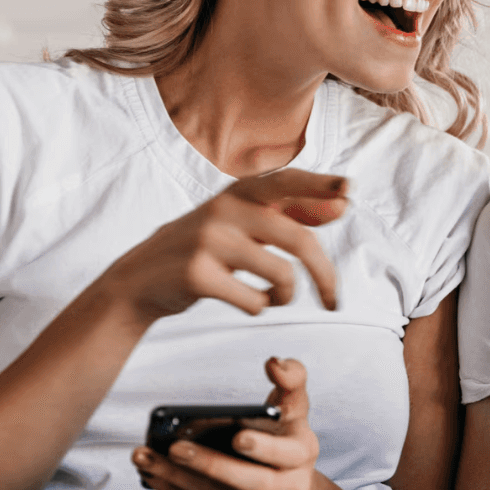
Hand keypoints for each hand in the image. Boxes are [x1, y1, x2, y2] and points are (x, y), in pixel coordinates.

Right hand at [106, 168, 347, 320]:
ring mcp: (209, 240)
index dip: (321, 185)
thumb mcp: (243, 223)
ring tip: (274, 298)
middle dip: (325, 276)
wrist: (140, 279)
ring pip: (282, 275)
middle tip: (335, 302)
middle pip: (298, 240)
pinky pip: (255, 301)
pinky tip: (245, 301)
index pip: (287, 182)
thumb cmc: (203, 249)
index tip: (350, 191)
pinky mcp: (198, 274)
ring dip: (286, 296)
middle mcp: (225, 209)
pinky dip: (259, 307)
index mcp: (239, 192)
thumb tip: (343, 204)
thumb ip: (291, 213)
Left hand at [133, 356, 332, 489]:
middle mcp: (291, 487)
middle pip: (248, 482)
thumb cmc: (286, 442)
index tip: (237, 436)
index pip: (285, 453)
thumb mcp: (295, 410)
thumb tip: (274, 363)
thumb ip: (290, 381)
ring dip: (180, 481)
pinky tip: (155, 476)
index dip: (262, 448)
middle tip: (174, 448)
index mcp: (302, 453)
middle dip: (208, 466)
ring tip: (148, 460)